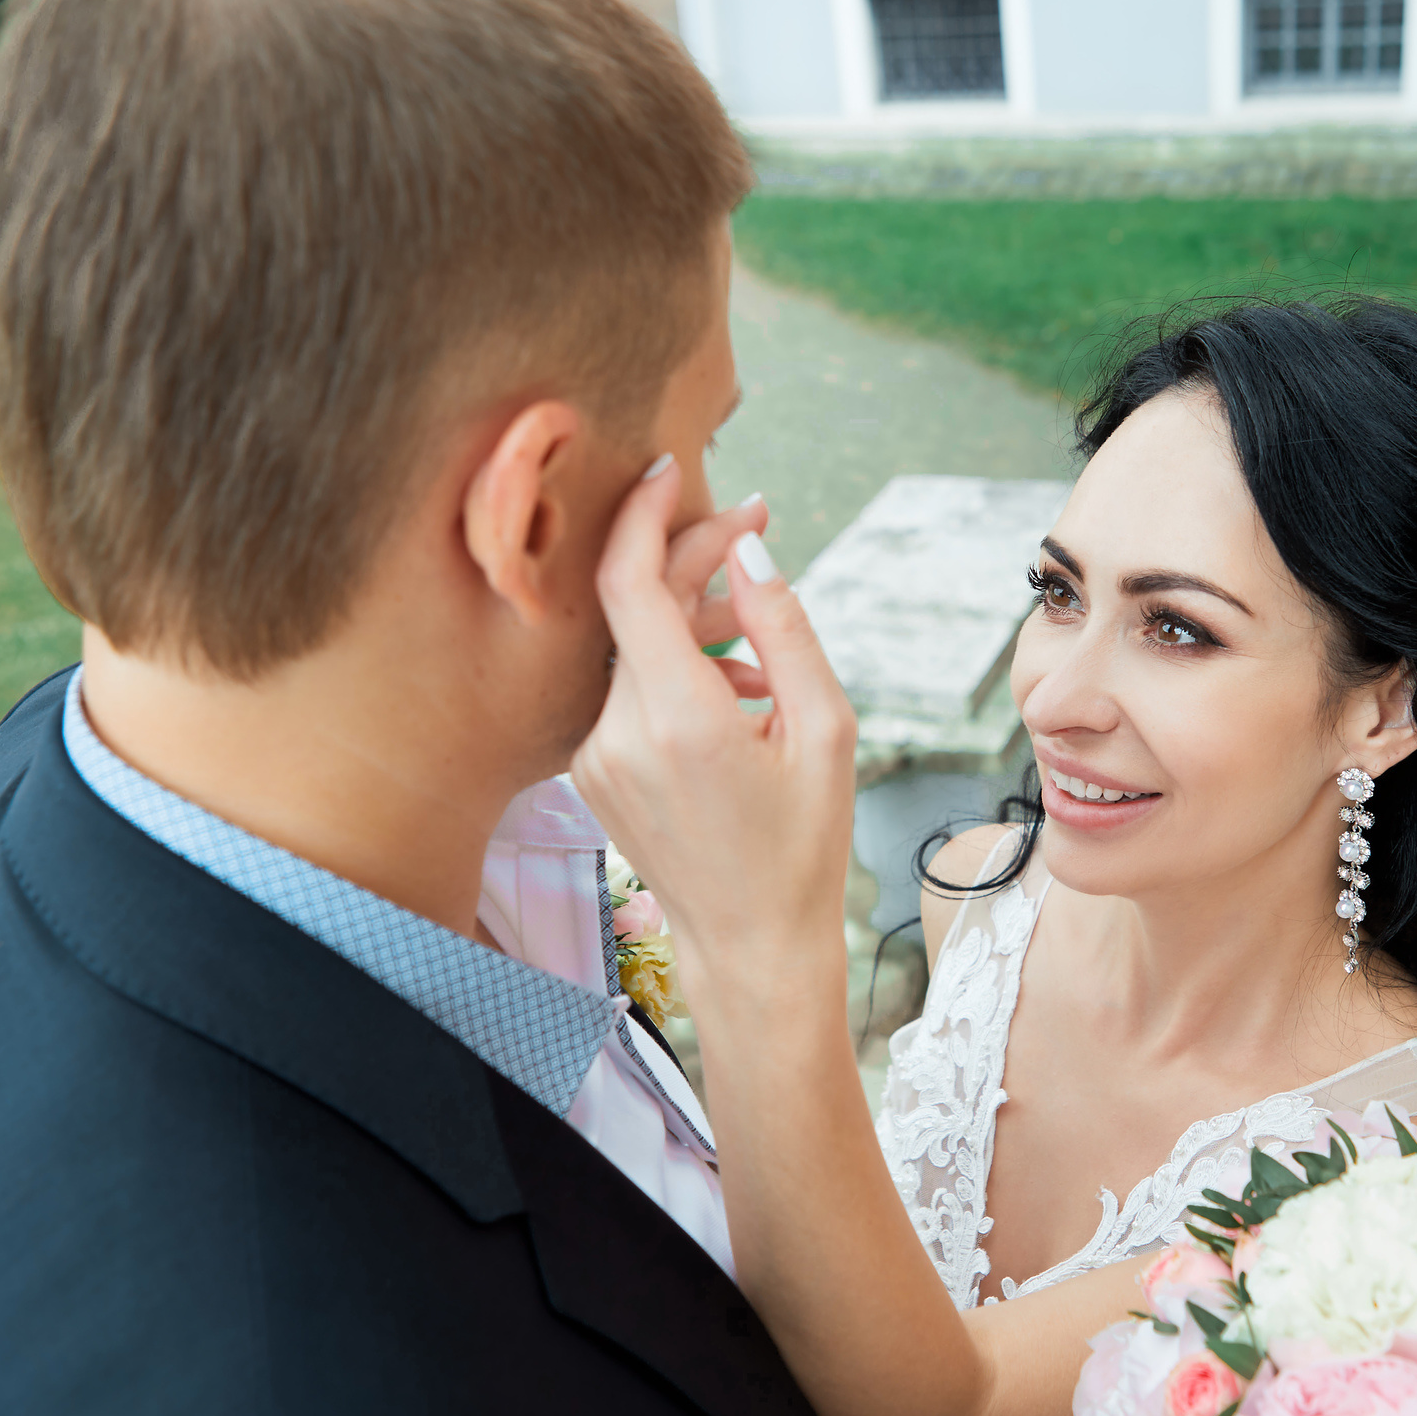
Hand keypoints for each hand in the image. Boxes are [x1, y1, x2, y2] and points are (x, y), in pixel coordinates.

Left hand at [570, 457, 857, 996]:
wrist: (750, 945)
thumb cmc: (803, 845)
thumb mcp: (826, 732)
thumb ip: (785, 627)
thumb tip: (748, 547)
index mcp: (677, 720)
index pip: (629, 582)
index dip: (646, 515)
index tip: (672, 470)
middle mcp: (618, 735)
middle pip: (634, 604)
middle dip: (693, 558)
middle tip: (754, 532)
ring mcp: (594, 757)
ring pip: (631, 645)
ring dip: (690, 615)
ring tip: (761, 630)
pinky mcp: (590, 772)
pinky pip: (627, 690)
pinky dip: (674, 666)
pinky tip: (735, 684)